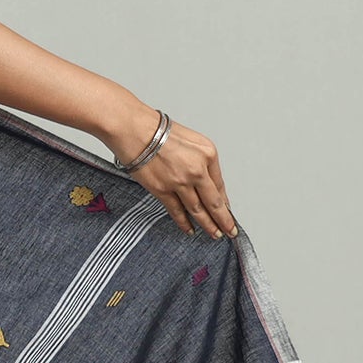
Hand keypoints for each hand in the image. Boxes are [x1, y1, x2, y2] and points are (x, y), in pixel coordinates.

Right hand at [111, 109, 236, 239]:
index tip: (227, 213)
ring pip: (198, 210)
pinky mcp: (162, 190)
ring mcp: (180, 182)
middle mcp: (197, 170)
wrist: (133, 129)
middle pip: (214, 201)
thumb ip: (200, 162)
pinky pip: (177, 211)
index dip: (224, 202)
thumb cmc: (157, 130)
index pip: (220, 185)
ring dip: (207, 225)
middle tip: (229, 231)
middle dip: (223, 220)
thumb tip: (204, 185)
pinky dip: (184, 223)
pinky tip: (190, 229)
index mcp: (208, 154)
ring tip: (214, 234)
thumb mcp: (190, 141)